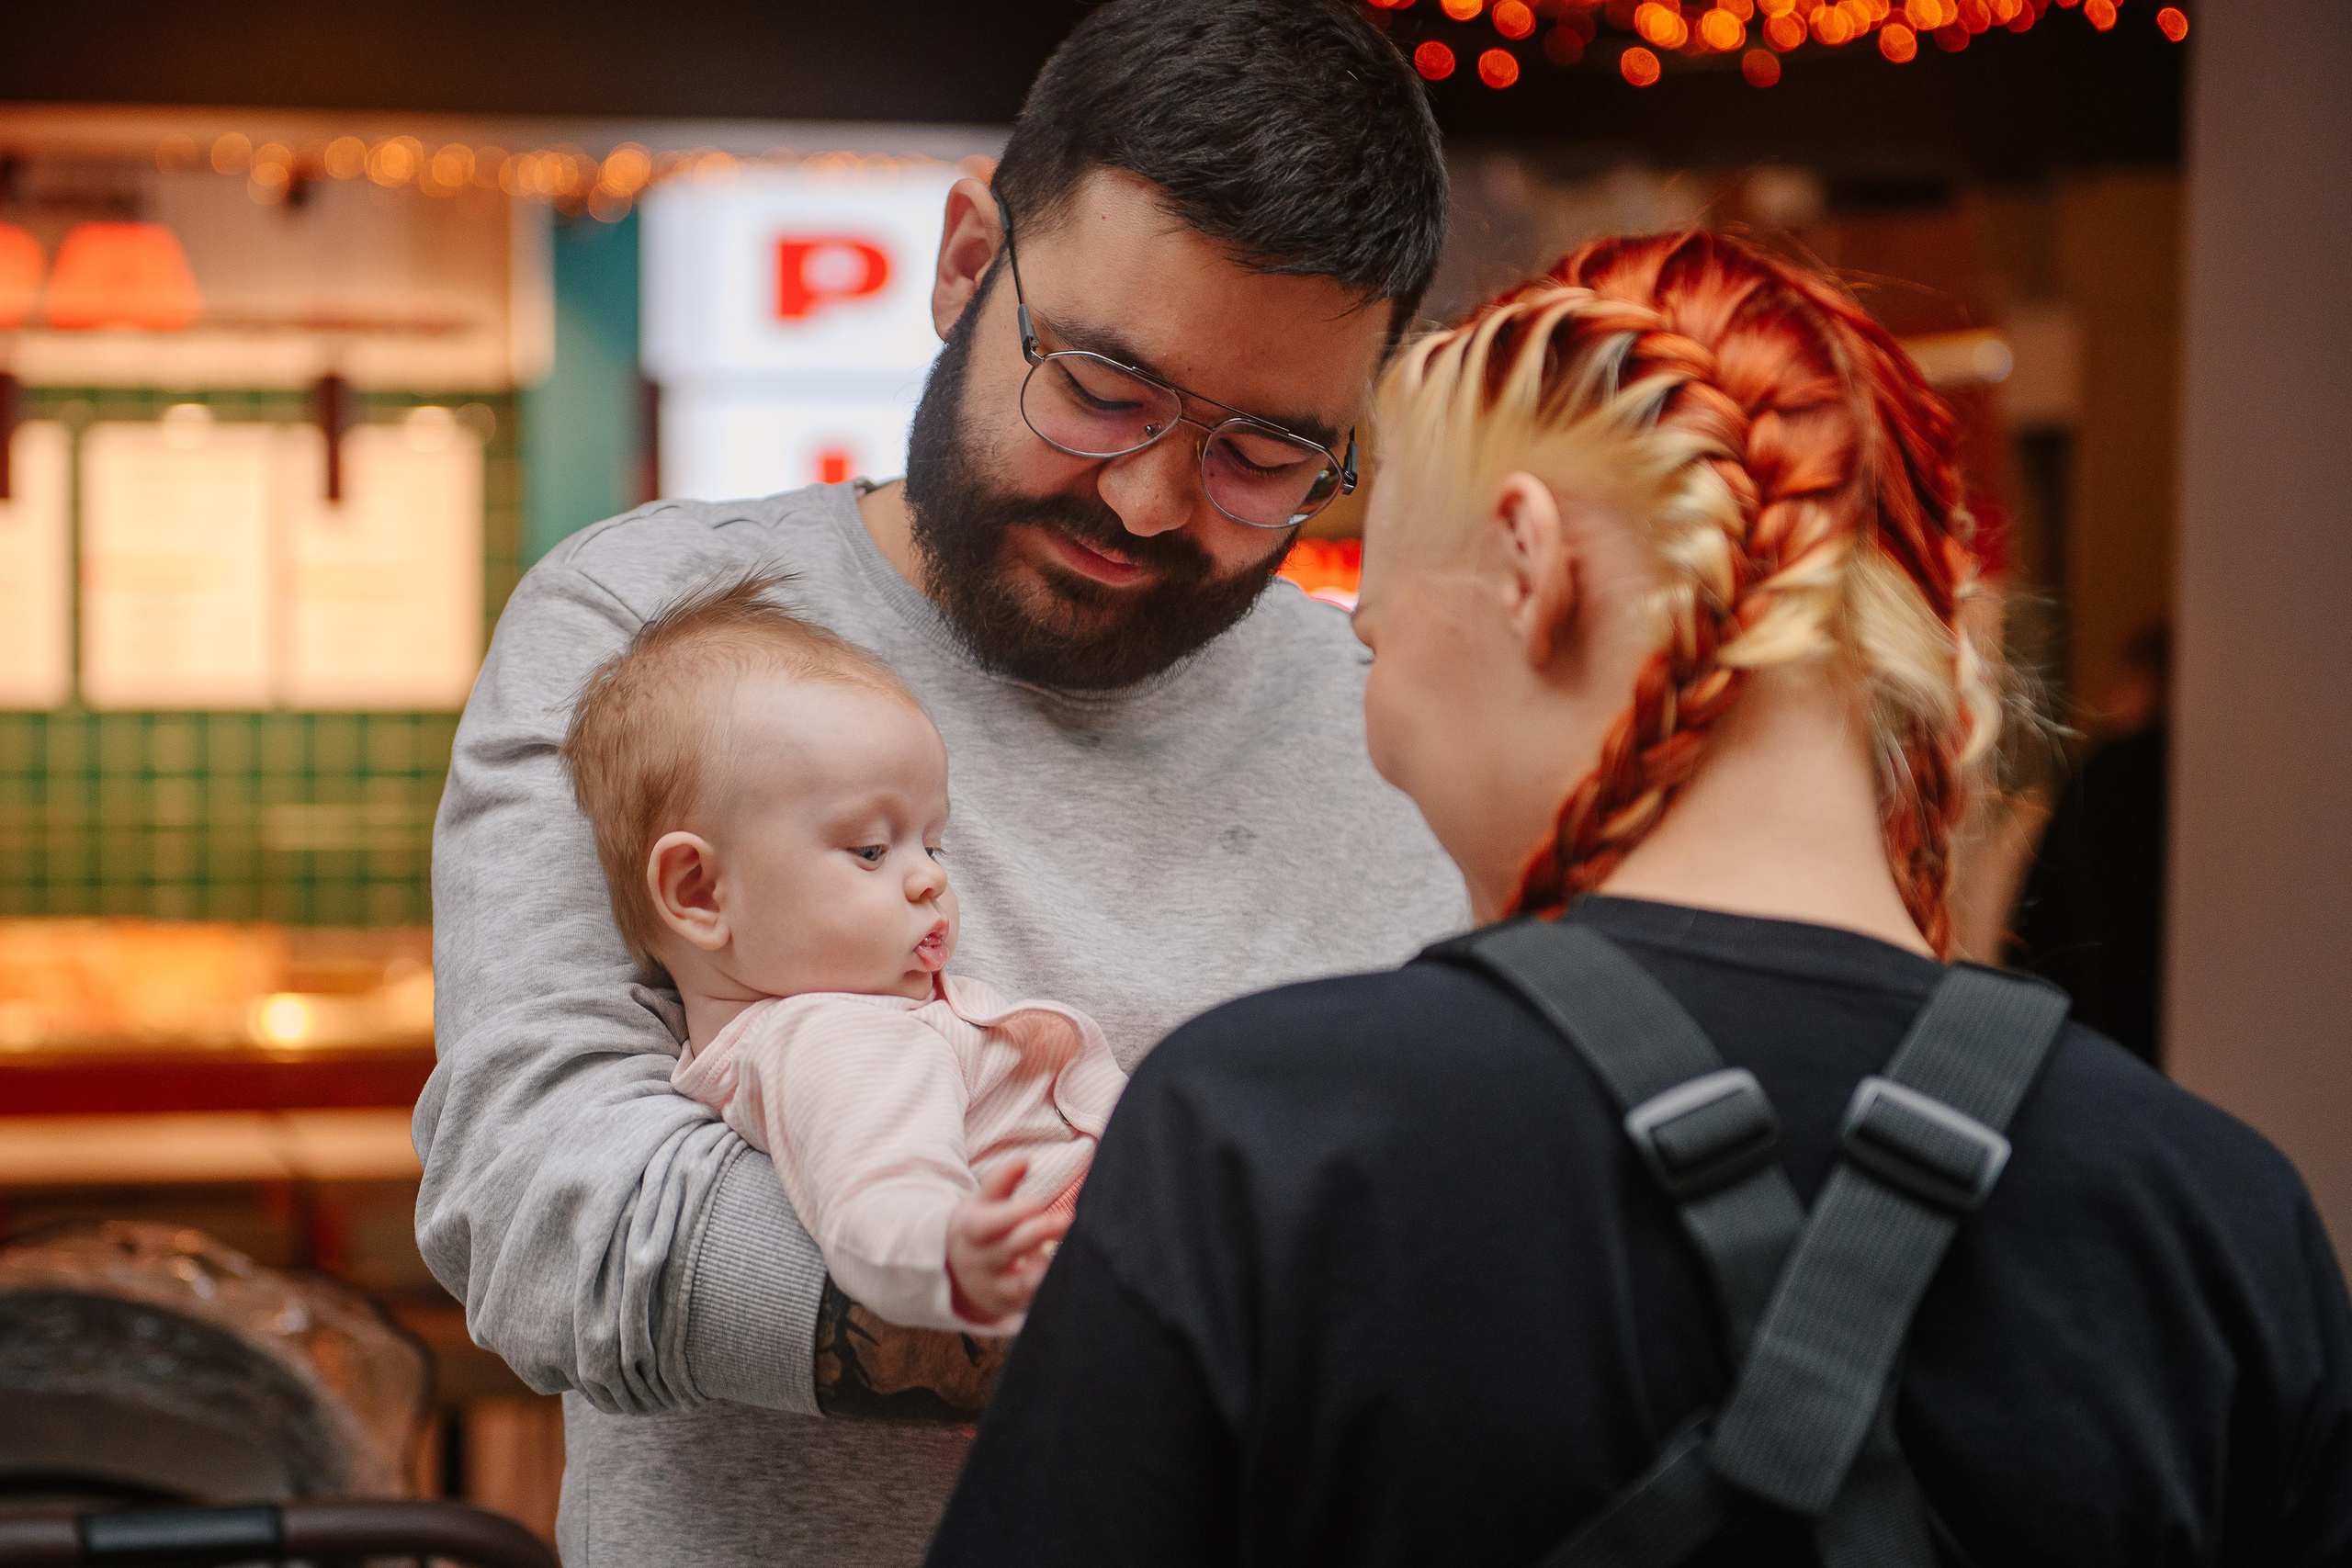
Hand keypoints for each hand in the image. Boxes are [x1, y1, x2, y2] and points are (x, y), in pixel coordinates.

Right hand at [946, 1159, 1071, 1327]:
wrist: (958, 1268)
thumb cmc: (980, 1224)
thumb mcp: (983, 1201)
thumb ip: (1003, 1180)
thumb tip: (1024, 1160)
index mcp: (969, 1231)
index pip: (984, 1225)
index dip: (1010, 1215)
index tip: (1036, 1203)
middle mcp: (978, 1262)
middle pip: (1006, 1251)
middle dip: (1036, 1234)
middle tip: (1067, 1218)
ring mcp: (993, 1288)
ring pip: (1018, 1284)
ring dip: (1044, 1268)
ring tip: (1069, 1250)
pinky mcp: (1009, 1305)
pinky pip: (1030, 1302)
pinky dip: (1047, 1288)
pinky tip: (1066, 1272)